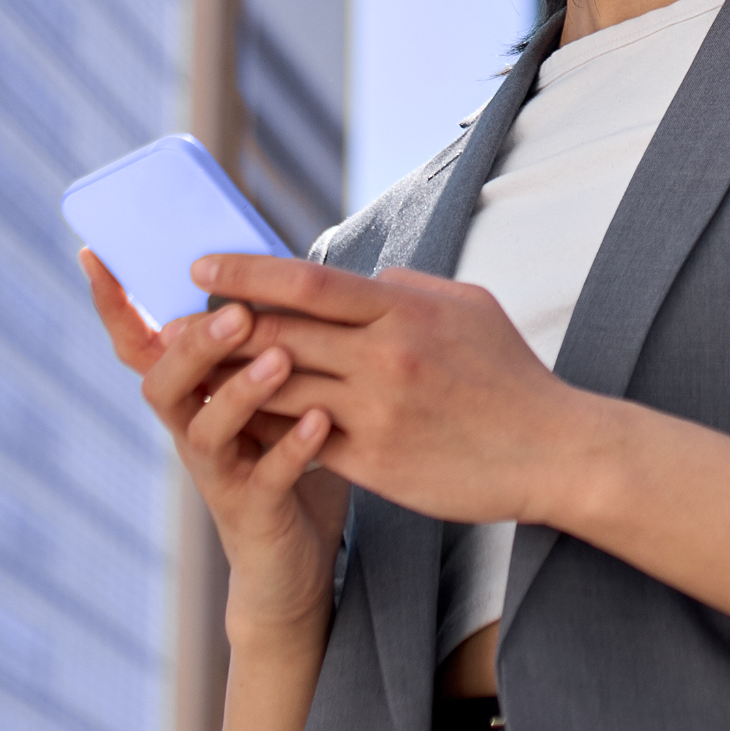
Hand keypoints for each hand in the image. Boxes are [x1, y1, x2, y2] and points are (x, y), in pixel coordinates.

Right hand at [81, 251, 350, 642]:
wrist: (291, 564)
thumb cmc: (282, 461)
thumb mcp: (270, 395)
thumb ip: (264, 342)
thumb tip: (276, 269)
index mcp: (191, 396)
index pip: (140, 345)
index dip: (113, 305)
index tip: (94, 254)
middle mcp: (190, 432)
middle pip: (164, 383)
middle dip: (194, 345)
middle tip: (235, 312)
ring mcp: (218, 474)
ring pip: (207, 431)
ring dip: (242, 391)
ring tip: (280, 359)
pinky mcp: (253, 511)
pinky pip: (268, 478)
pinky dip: (293, 448)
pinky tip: (320, 421)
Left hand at [198, 255, 600, 528]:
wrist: (554, 452)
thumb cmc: (510, 376)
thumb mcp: (467, 308)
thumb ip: (405, 290)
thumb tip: (360, 279)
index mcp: (404, 311)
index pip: (306, 281)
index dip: (246, 271)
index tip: (202, 267)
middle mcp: (385, 357)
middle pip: (279, 334)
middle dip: (218, 326)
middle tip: (175, 321)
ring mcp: (378, 413)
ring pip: (282, 389)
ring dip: (231, 380)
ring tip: (192, 371)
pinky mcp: (377, 463)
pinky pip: (303, 441)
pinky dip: (268, 428)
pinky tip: (240, 422)